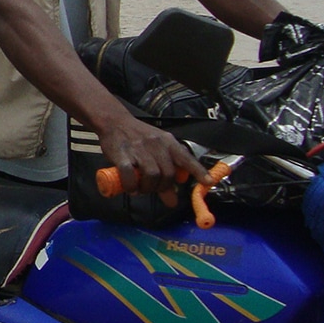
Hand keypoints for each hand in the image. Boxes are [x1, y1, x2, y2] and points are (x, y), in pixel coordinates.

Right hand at [94, 114, 212, 194]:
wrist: (115, 122)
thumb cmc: (138, 138)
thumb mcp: (155, 151)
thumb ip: (165, 174)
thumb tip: (172, 201)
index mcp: (168, 142)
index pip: (186, 158)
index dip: (198, 171)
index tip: (208, 182)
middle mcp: (156, 145)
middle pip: (168, 173)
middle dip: (162, 187)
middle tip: (153, 189)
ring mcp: (139, 149)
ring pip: (152, 175)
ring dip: (148, 188)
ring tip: (141, 189)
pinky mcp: (123, 155)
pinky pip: (130, 175)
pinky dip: (131, 186)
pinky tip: (131, 188)